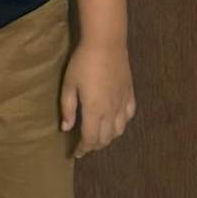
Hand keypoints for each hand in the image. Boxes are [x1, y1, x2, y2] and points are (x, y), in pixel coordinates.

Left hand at [60, 42, 135, 158]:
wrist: (106, 43)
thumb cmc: (83, 63)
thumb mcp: (69, 85)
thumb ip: (68, 108)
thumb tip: (66, 128)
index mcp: (95, 110)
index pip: (90, 139)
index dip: (83, 149)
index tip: (76, 154)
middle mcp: (111, 111)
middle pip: (105, 138)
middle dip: (94, 145)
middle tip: (85, 145)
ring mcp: (123, 103)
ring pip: (119, 130)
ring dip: (108, 137)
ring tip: (99, 136)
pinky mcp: (130, 94)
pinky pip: (129, 116)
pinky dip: (121, 124)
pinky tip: (115, 121)